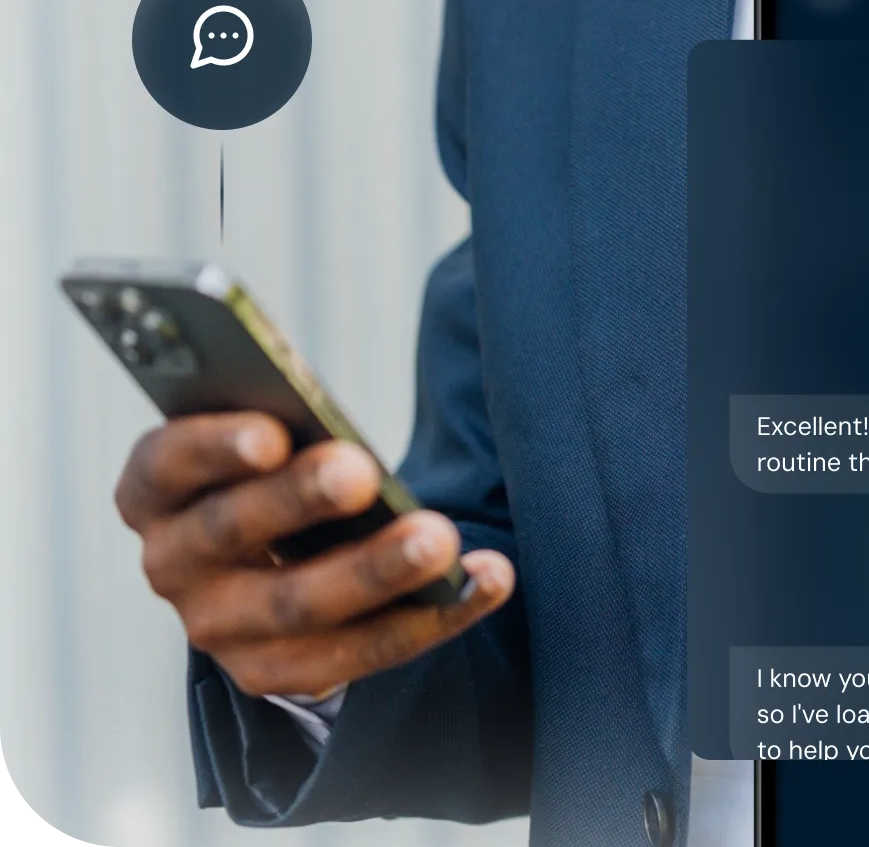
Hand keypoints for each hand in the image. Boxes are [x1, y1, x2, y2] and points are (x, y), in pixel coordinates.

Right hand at [115, 412, 513, 698]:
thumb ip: (282, 423)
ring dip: (376, 572)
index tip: (273, 434)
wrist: (268, 551)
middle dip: (301, 500)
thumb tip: (338, 426)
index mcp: (153, 488)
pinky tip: (487, 578)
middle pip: (234, 530)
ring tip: (441, 540)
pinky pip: (357, 651)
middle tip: (363, 472)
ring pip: (298, 605)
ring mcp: (217, 627)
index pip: (167, 463)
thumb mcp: (260, 434)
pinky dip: (431, 616)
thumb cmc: (269, 463)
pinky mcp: (273, 672)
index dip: (215, 448)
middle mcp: (172, 561)